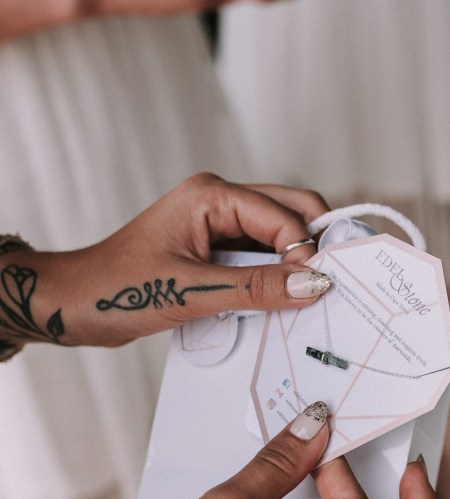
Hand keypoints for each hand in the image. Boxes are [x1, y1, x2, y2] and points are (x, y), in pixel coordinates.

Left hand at [0, 174, 325, 348]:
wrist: (74, 304)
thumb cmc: (116, 290)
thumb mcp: (193, 292)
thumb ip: (257, 289)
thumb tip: (312, 284)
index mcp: (211, 195)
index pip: (283, 216)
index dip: (305, 252)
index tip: (318, 288)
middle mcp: (218, 201)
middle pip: (290, 213)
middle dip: (310, 247)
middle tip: (326, 285)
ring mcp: (217, 224)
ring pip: (278, 237)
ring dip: (291, 266)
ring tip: (299, 298)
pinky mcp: (214, 249)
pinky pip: (259, 258)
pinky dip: (272, 279)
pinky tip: (275, 302)